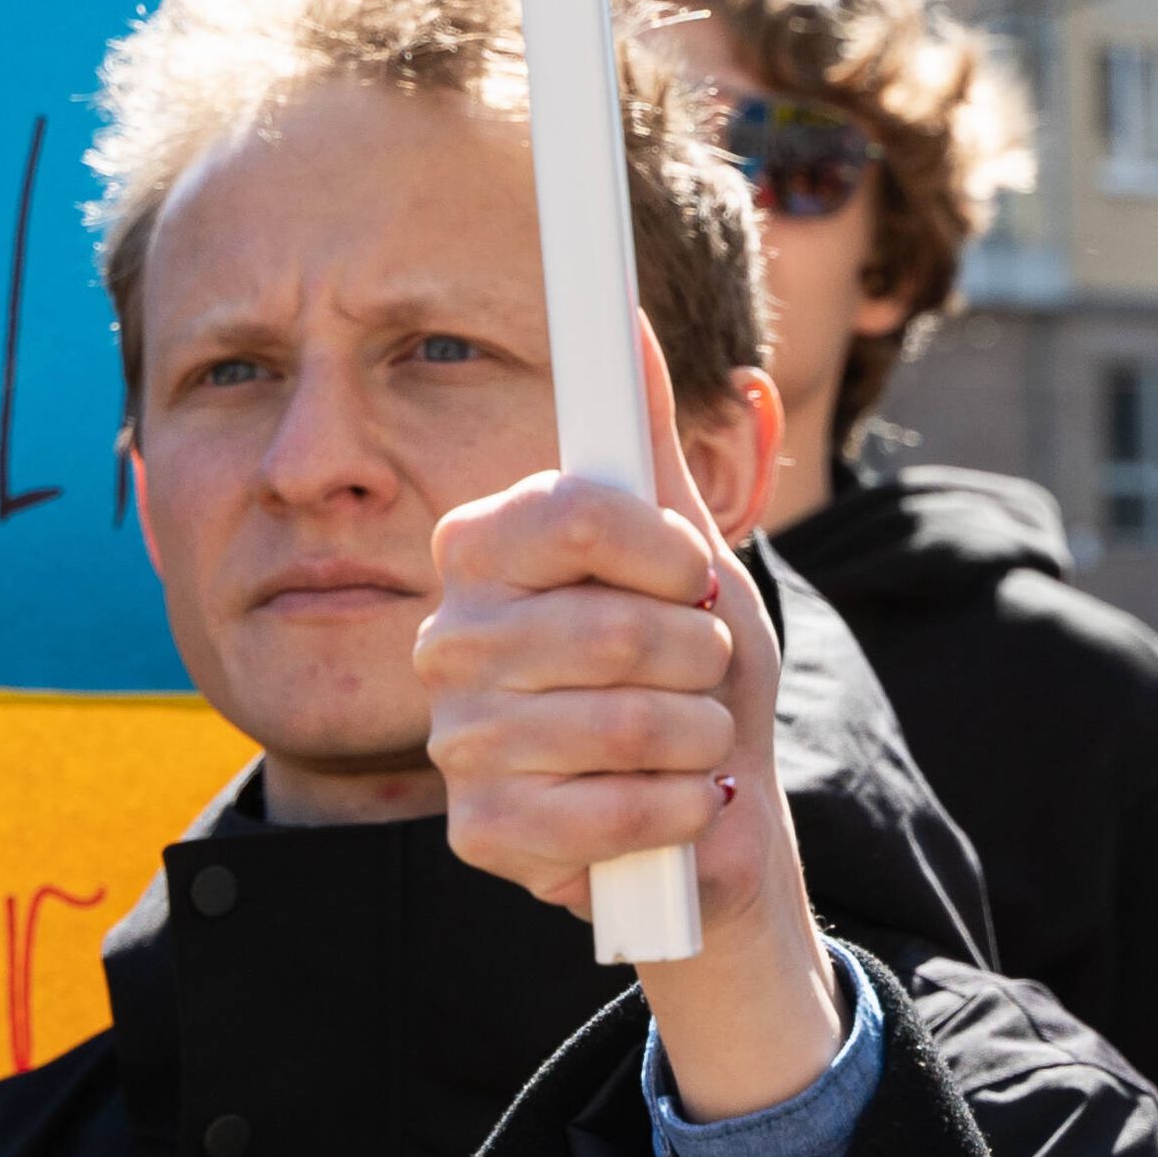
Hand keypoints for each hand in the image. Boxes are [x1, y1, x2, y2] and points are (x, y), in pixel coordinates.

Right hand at [422, 373, 838, 1119]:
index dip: (664, 549)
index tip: (694, 574)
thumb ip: (646, 447)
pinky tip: (677, 803)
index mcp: (482, 554)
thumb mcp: (683, 552)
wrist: (711, 803)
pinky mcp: (483, 830)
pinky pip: (608, 810)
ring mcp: (456, 740)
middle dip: (700, 657)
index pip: (573, 513)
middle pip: (612, 629)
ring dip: (697, 735)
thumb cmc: (690, 668)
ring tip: (694, 738)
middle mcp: (446, 639)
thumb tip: (632, 326)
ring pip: (620, 723)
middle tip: (703, 671)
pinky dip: (676, 809)